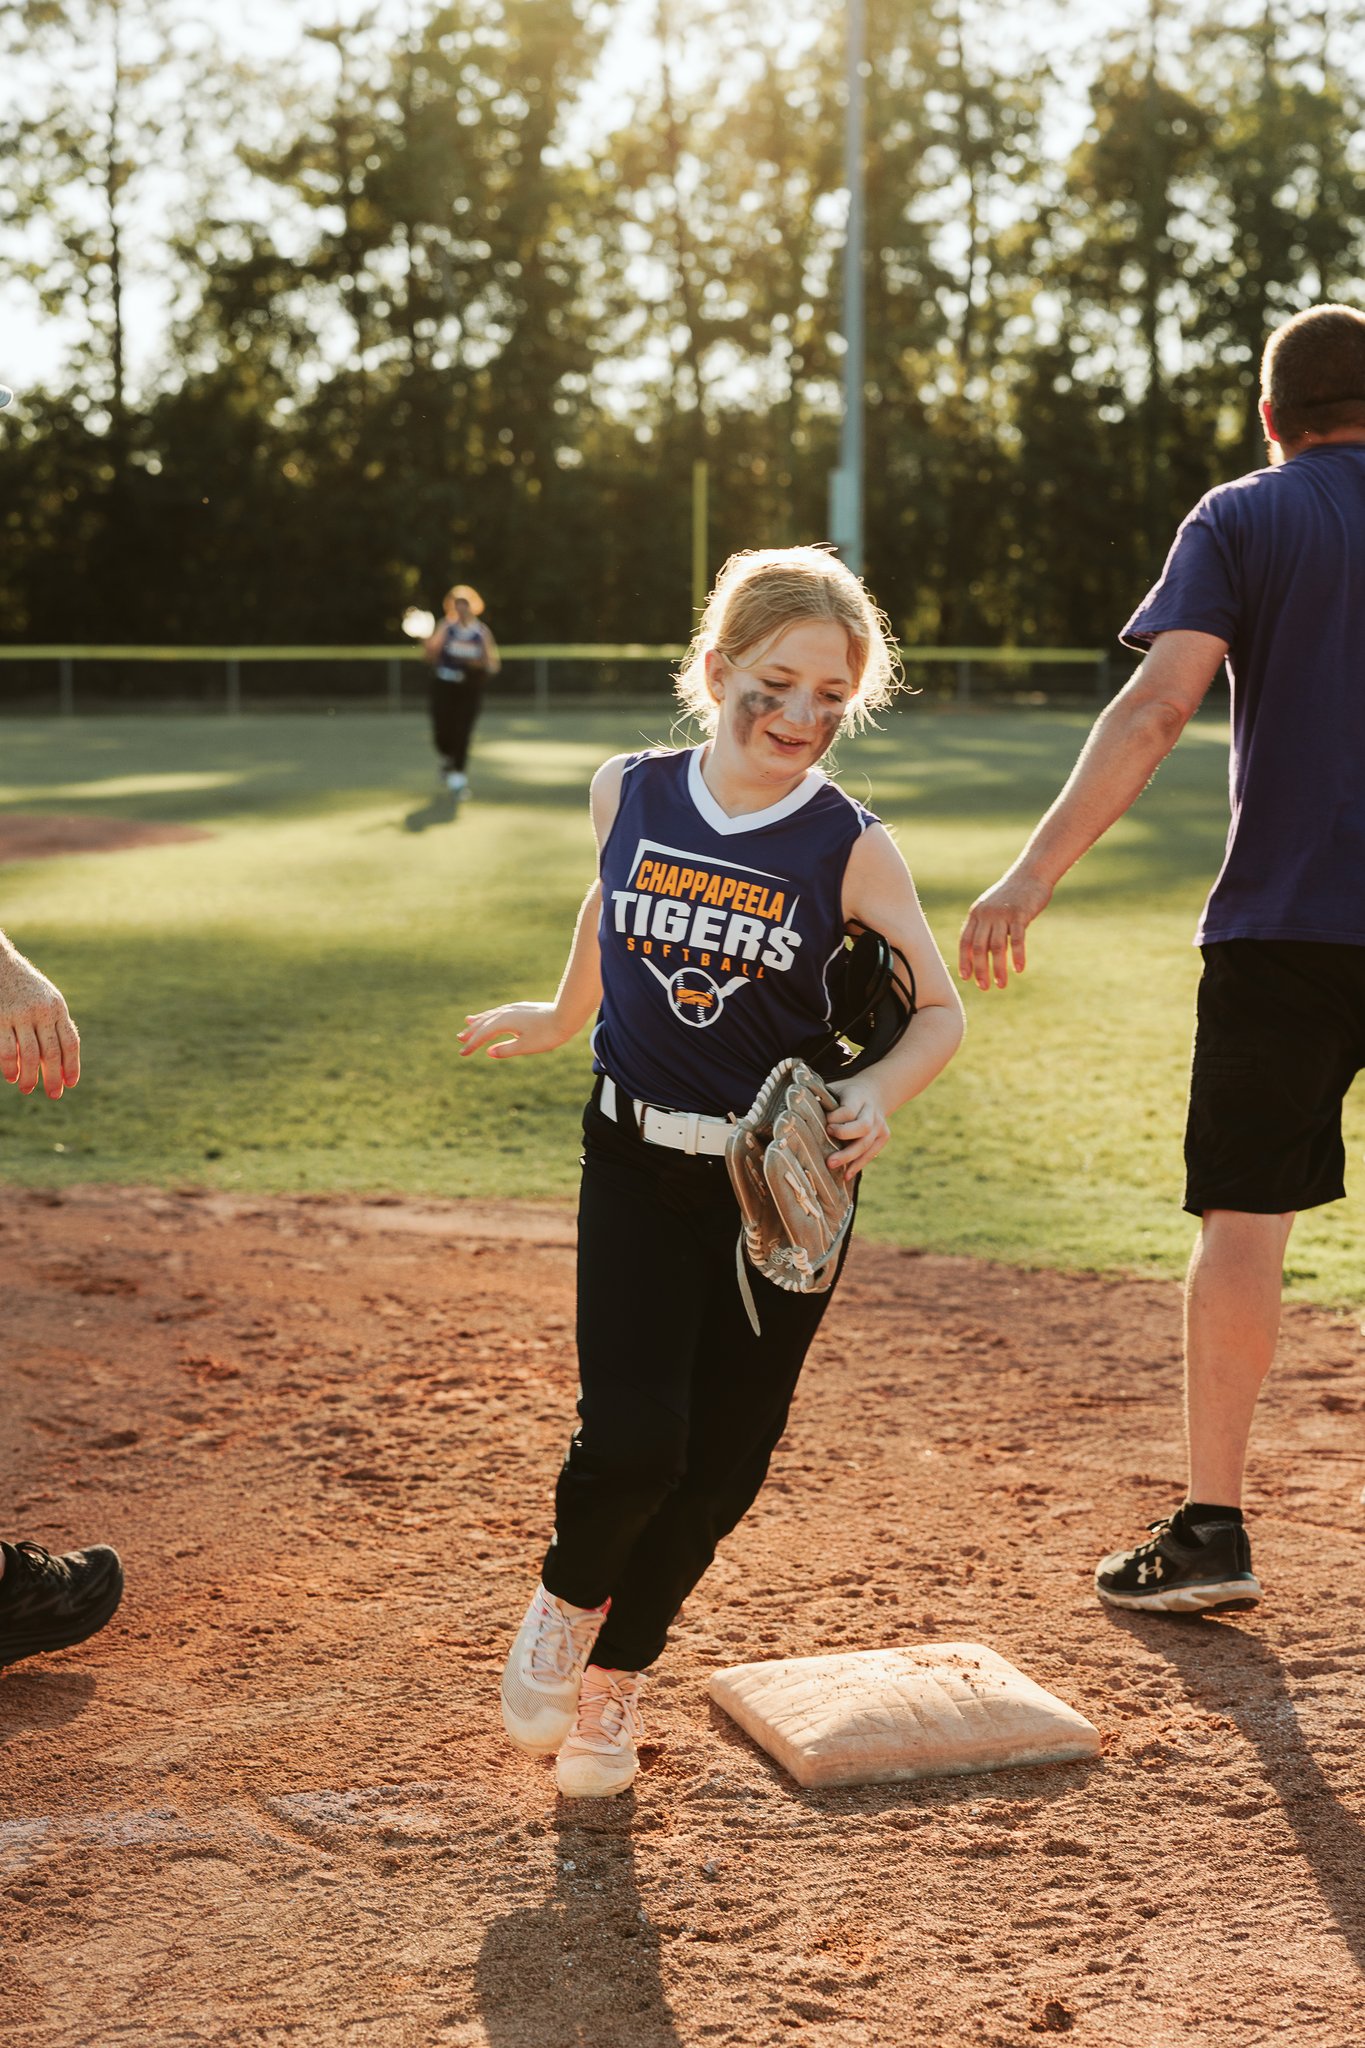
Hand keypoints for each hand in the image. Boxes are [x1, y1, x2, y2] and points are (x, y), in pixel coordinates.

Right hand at [0, 951, 80, 1097]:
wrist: (1, 963)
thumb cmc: (26, 987)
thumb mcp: (47, 1000)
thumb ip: (54, 1025)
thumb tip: (60, 1059)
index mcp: (58, 1009)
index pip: (70, 1042)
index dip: (72, 1065)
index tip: (71, 1083)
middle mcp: (42, 1012)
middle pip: (52, 1052)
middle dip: (54, 1077)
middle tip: (54, 1095)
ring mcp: (20, 1015)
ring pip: (30, 1054)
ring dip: (30, 1076)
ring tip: (28, 1089)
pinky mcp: (0, 1018)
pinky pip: (7, 1048)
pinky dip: (9, 1066)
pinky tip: (11, 1077)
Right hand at [458, 1001, 566, 1059]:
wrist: (567, 1015)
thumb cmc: (548, 1033)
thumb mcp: (526, 1046)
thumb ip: (506, 1049)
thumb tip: (488, 1052)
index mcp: (504, 1022)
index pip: (483, 1035)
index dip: (472, 1045)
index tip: (462, 1053)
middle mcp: (506, 1012)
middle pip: (484, 1023)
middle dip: (472, 1031)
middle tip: (459, 1038)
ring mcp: (514, 1008)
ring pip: (492, 1014)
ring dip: (480, 1020)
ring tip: (469, 1021)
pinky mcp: (522, 1008)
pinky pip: (500, 1011)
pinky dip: (492, 1015)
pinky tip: (493, 1016)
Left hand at [825, 1076, 889, 1177]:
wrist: (875, 1092)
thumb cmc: (845, 1093)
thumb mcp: (835, 1088)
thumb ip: (820, 1097)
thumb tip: (795, 1107)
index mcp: (858, 1096)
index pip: (848, 1110)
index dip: (835, 1119)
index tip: (824, 1126)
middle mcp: (872, 1110)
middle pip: (863, 1127)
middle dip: (844, 1139)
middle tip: (827, 1148)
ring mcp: (880, 1124)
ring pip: (867, 1143)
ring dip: (849, 1157)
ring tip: (832, 1166)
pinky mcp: (884, 1135)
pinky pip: (872, 1153)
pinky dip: (859, 1164)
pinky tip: (846, 1175)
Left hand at [958, 869, 1052, 990]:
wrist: (1030, 874)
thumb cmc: (1011, 896)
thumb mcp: (991, 908)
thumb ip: (984, 927)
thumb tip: (977, 953)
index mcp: (976, 914)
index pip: (965, 941)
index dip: (965, 961)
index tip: (966, 978)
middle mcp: (986, 915)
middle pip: (980, 948)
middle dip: (980, 970)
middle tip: (984, 987)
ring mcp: (1002, 914)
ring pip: (997, 947)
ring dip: (998, 968)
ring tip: (1001, 984)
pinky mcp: (1020, 914)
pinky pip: (1017, 939)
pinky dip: (1018, 956)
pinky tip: (1019, 969)